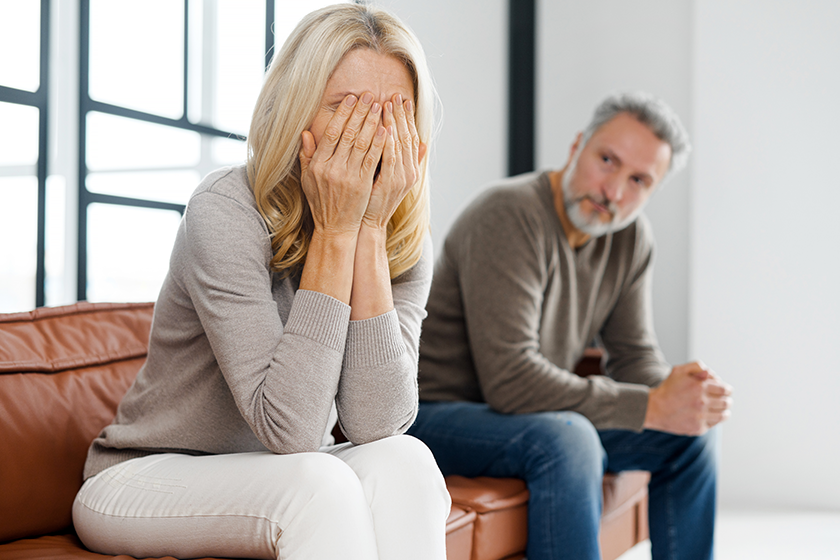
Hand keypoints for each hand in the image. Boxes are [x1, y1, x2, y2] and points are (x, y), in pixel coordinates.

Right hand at [299, 93, 386, 236]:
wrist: (335, 228)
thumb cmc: (322, 202)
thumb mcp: (307, 179)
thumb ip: (306, 155)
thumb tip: (305, 133)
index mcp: (318, 164)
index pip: (331, 132)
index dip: (342, 114)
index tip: (351, 99)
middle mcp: (331, 168)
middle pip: (348, 134)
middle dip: (360, 112)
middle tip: (369, 95)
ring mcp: (347, 176)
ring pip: (362, 143)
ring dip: (372, 122)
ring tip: (380, 106)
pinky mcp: (362, 184)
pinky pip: (372, 159)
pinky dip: (379, 143)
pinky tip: (386, 129)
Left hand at [362, 93, 427, 229]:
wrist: (368, 225)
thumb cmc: (372, 200)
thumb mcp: (387, 178)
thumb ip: (396, 159)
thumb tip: (416, 143)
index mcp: (409, 169)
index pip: (409, 136)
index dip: (406, 117)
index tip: (400, 99)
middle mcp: (408, 172)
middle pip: (407, 136)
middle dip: (401, 115)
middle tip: (395, 95)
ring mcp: (401, 178)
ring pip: (399, 144)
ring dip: (394, 123)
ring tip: (388, 104)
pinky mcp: (389, 183)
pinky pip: (390, 157)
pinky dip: (388, 141)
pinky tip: (385, 127)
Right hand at [644, 361, 733, 435]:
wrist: (654, 409)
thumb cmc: (667, 389)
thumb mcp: (678, 370)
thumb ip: (697, 366)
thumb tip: (711, 374)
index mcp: (700, 386)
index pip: (725, 389)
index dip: (727, 389)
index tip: (726, 391)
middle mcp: (702, 402)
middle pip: (726, 402)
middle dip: (727, 400)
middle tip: (725, 400)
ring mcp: (700, 416)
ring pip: (723, 415)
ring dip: (724, 411)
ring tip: (722, 410)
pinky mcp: (698, 428)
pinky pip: (714, 424)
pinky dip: (714, 420)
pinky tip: (709, 416)